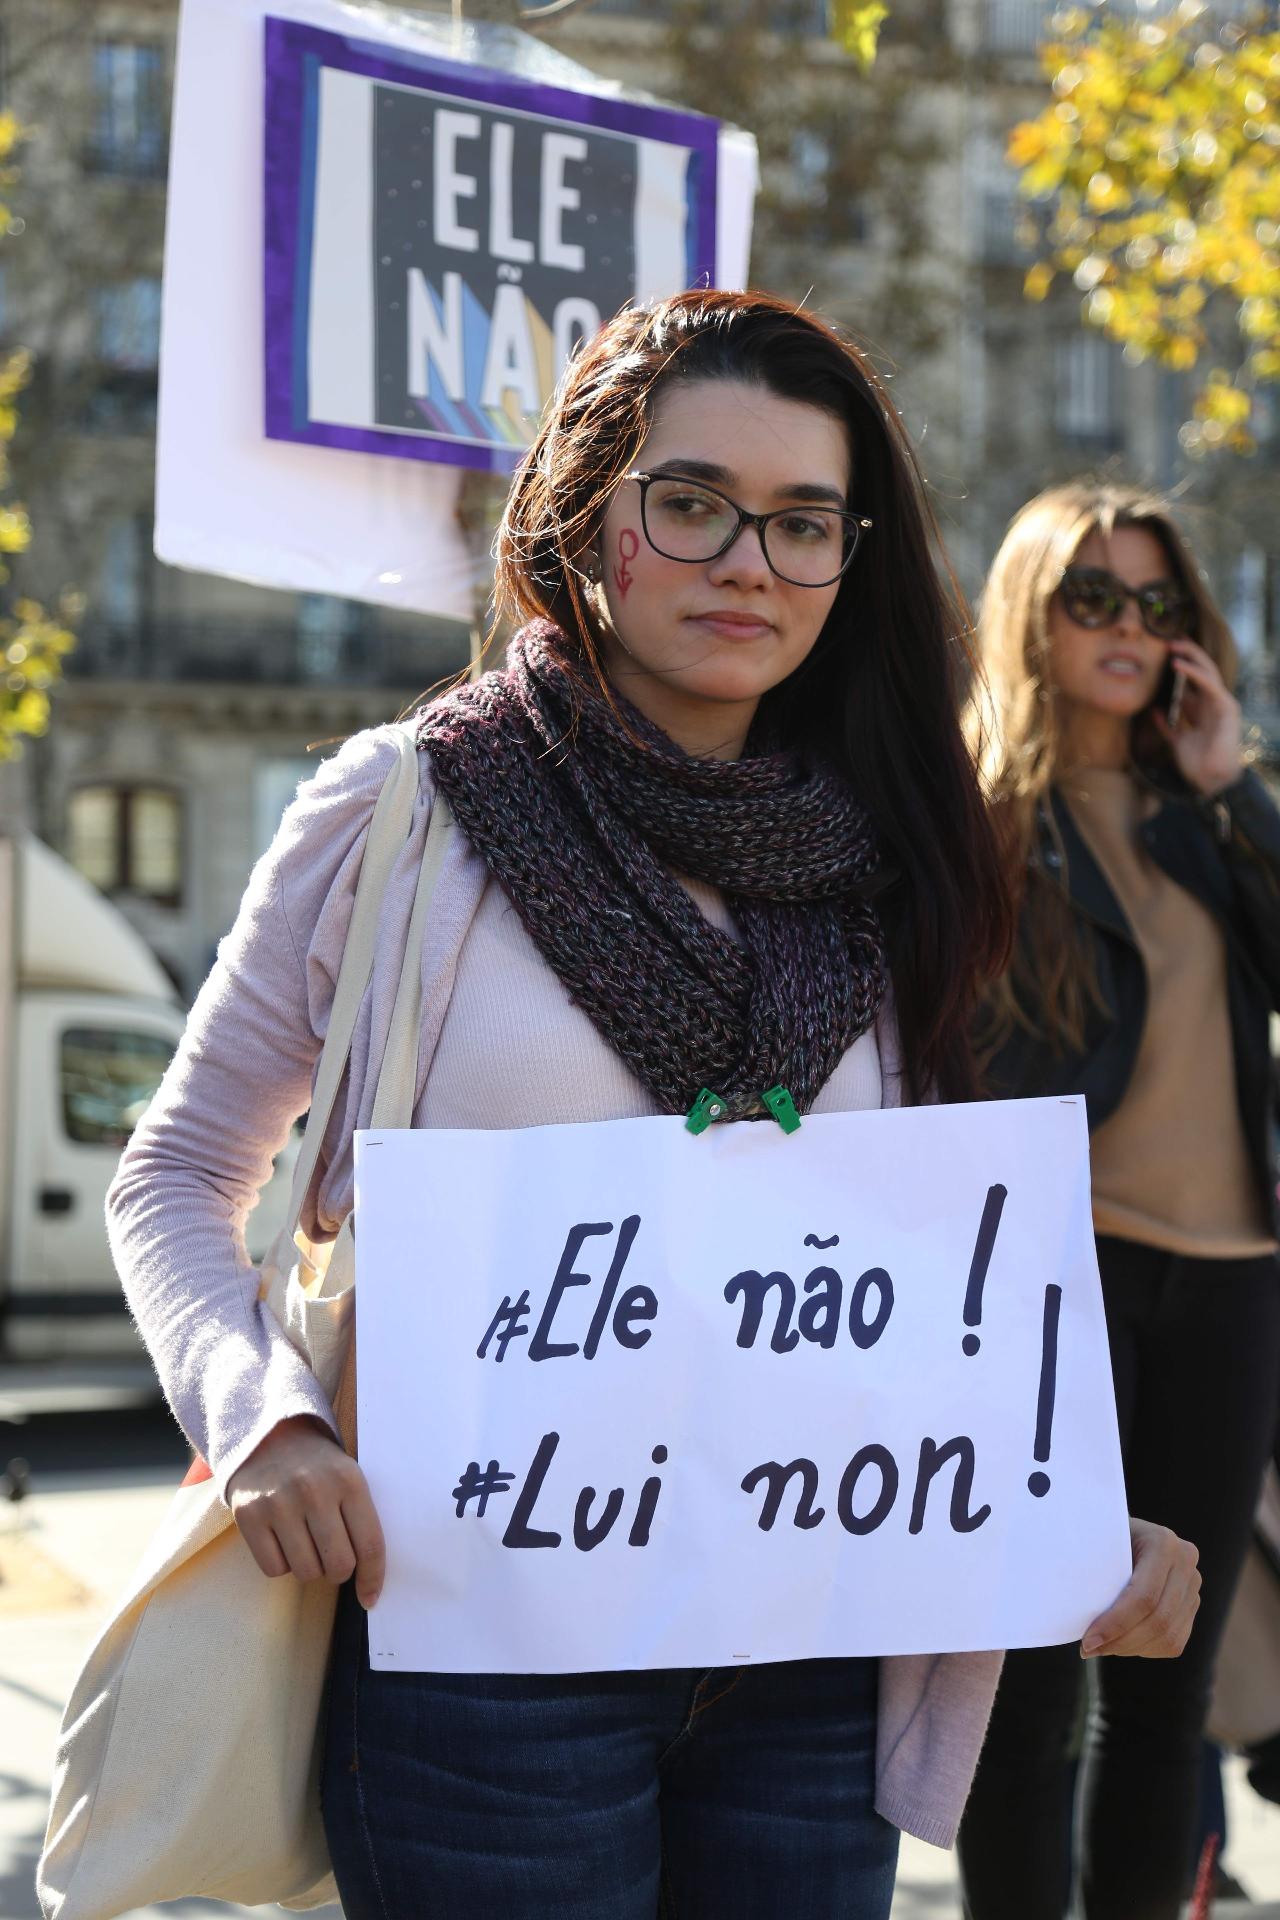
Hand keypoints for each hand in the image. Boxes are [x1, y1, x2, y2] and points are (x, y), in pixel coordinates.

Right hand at [226, 1413, 384, 1608]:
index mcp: (349, 1481)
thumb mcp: (348, 1478)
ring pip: (306, 1572)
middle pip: (338, 1564)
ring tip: (306, 1541)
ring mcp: (279, 1503)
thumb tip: (370, 1582)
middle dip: (339, 1571)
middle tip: (333, 1556)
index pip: (370, 1545)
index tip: (370, 1598)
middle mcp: (315, 1490)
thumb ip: (361, 1520)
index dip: (373, 1578)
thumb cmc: (318, 1467)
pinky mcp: (249, 1515)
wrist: (269, 1437)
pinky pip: (274, 1570)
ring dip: (310, 1567)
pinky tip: (283, 1539)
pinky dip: (282, 1564)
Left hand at [1080, 1516, 1199, 1658]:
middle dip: (1120, 1641)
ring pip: (1167, 1636)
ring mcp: (1193, 1586)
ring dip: (1130, 1648)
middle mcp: (1186, 1562)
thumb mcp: (1098, 1540)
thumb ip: (1091, 1565)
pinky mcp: (1191, 1606)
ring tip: (1101, 1646)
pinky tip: (1120, 1642)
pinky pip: (1172, 1642)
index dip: (1115, 1624)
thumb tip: (1071, 1606)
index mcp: (1163, 1542)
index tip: (1088, 1640)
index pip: (1143, 1596)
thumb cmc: (1103, 1536)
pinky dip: (1144, 1649)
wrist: (1126, 1532)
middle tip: (1089, 1648)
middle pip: (1158, 1620)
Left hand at [1153, 638, 1242, 796]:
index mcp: (1202, 708)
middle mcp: (1212, 702)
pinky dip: (1194, 672)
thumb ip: (1167, 725)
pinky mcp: (1226, 707)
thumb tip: (1153, 711)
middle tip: (1169, 638)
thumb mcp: (1176, 739)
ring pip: (1208, 670)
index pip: (1192, 678)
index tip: (1163, 650)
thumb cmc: (1196, 762)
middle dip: (1187, 652)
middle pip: (1201, 669)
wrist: (1209, 779)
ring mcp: (1221, 702)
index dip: (1180, 663)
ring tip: (1172, 644)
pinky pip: (1209, 684)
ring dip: (1191, 655)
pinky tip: (1178, 664)